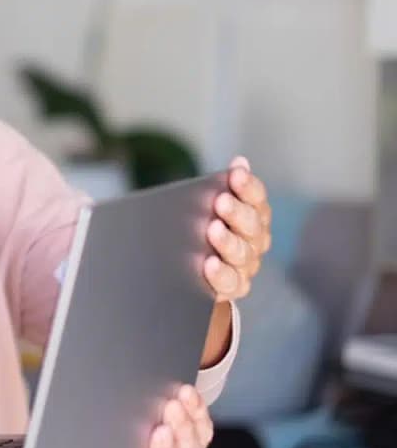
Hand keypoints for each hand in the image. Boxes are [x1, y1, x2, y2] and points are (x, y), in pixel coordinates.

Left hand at [203, 156, 270, 301]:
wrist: (190, 270)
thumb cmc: (199, 229)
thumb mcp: (205, 205)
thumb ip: (220, 186)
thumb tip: (241, 161)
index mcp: (253, 214)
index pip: (256, 198)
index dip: (248, 186)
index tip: (235, 173)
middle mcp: (255, 239)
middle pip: (252, 225)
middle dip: (237, 212)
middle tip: (221, 201)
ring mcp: (246, 264)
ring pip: (243, 253)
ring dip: (229, 241)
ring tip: (212, 230)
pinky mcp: (233, 287)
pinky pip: (231, 282)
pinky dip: (221, 273)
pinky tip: (209, 264)